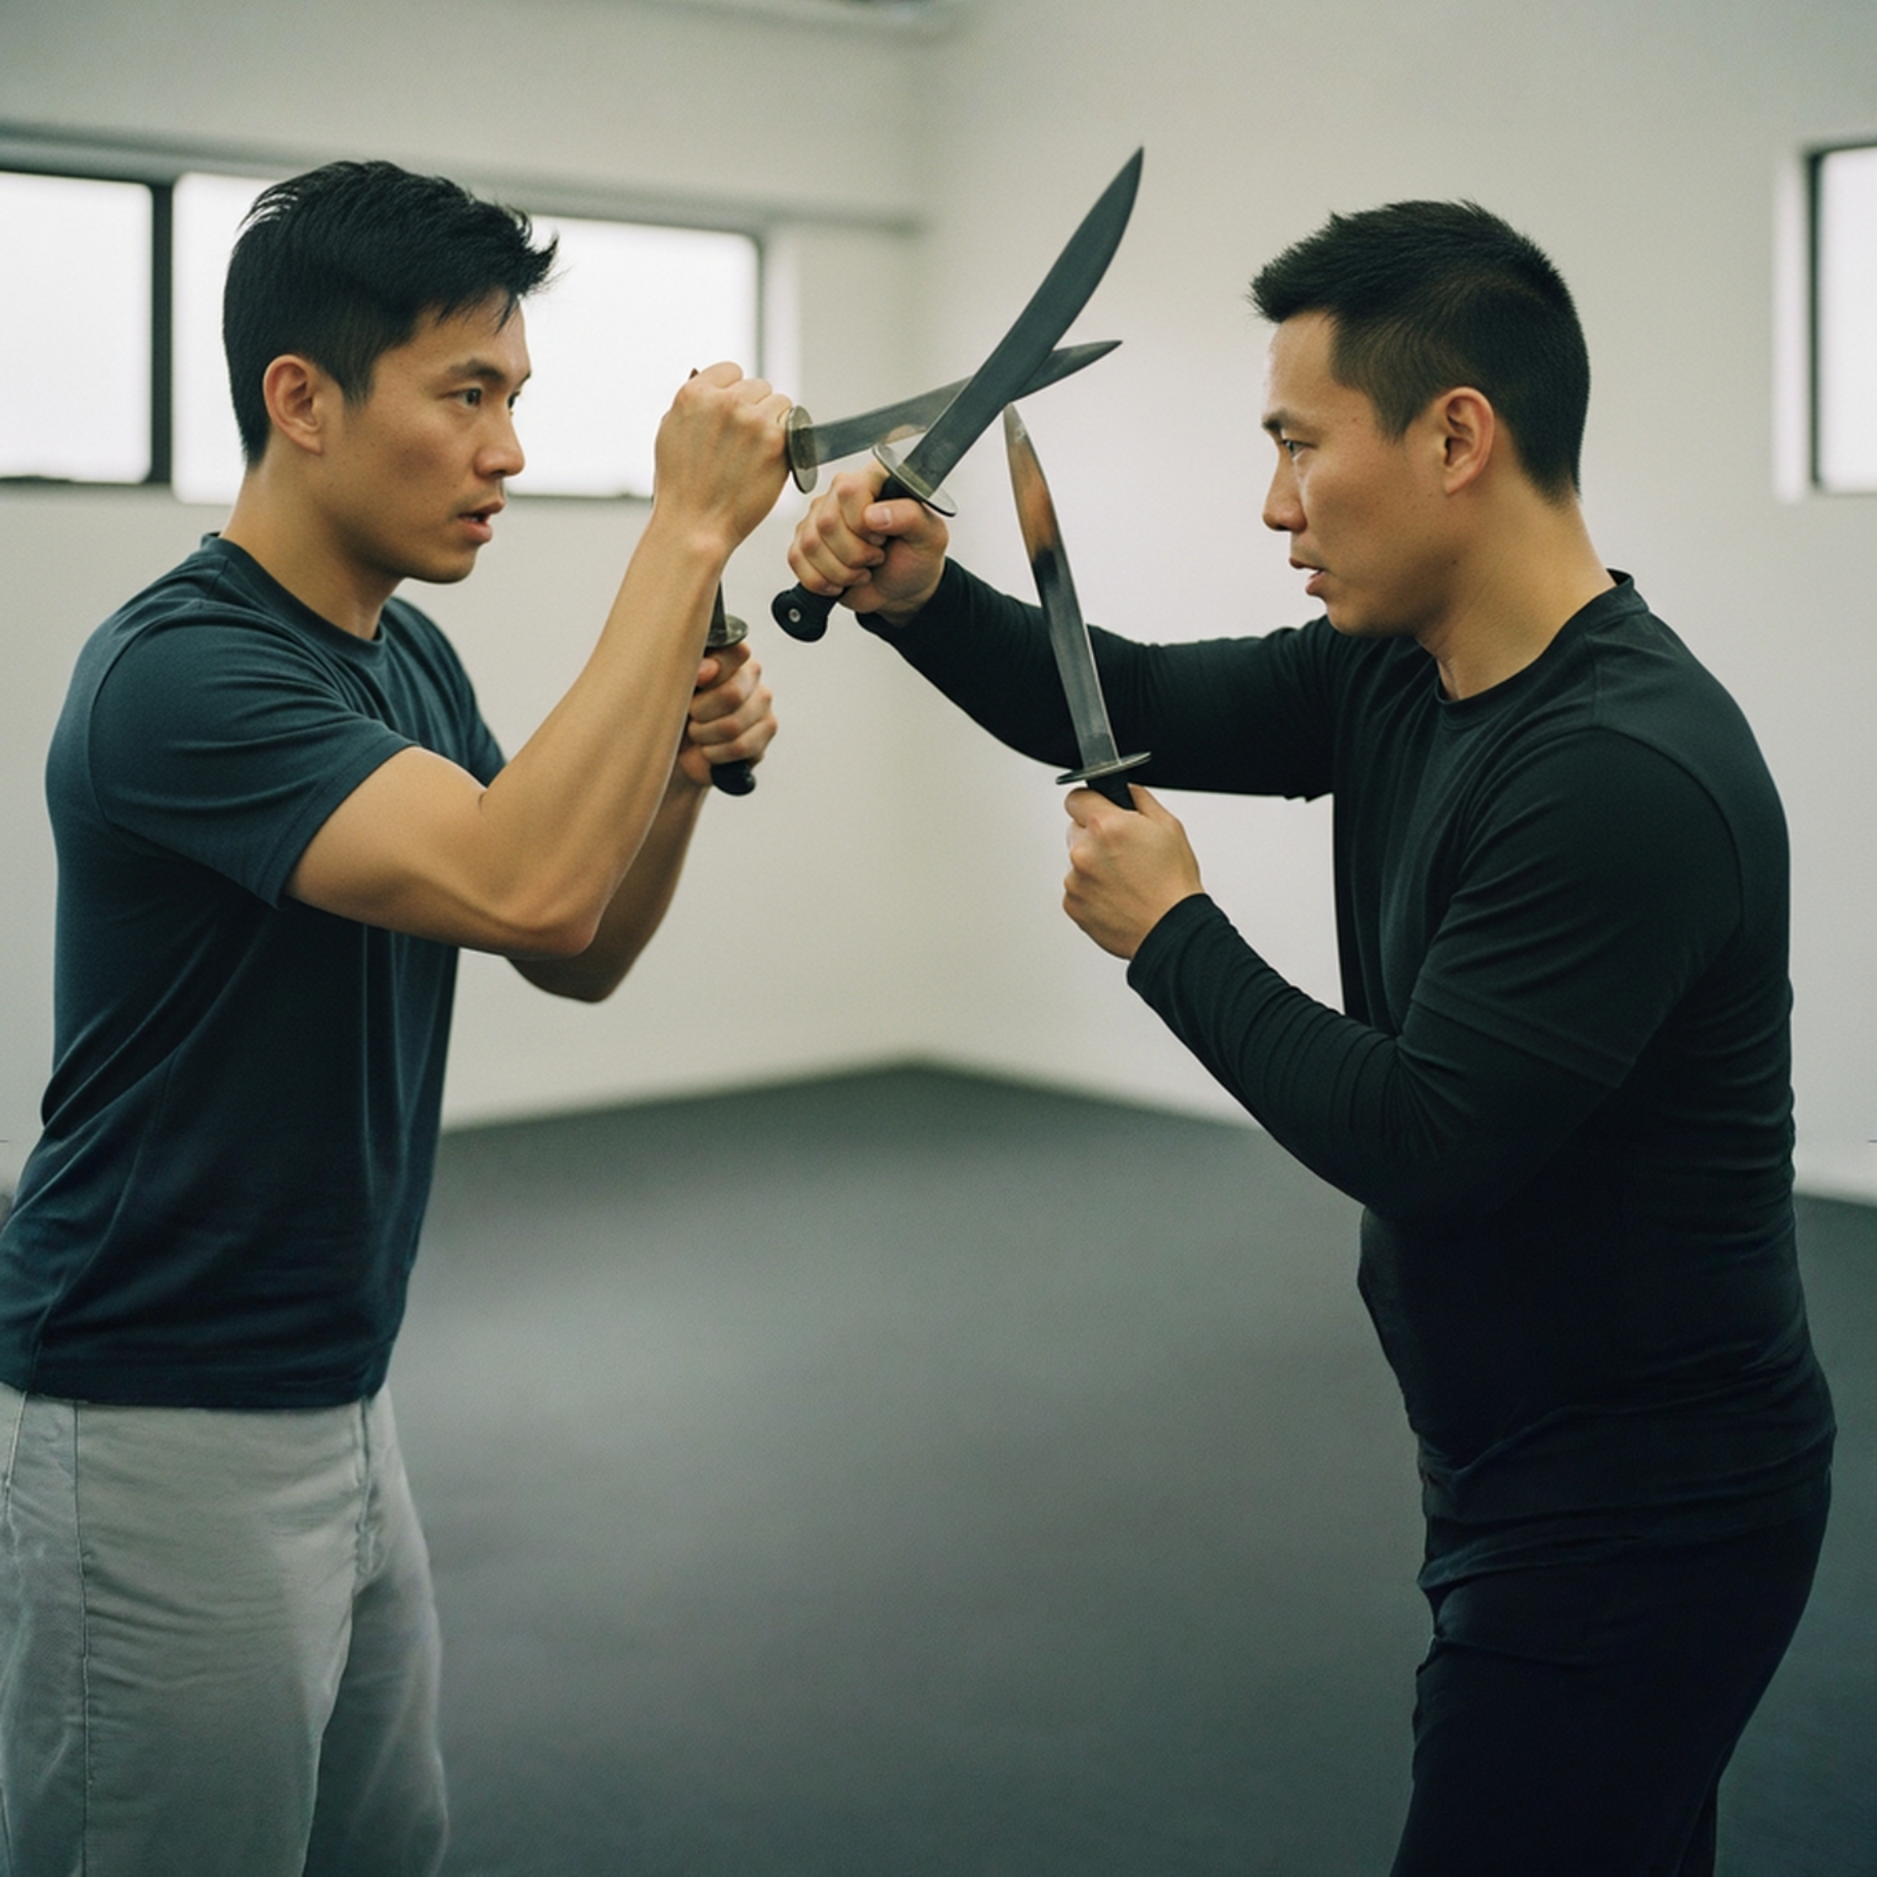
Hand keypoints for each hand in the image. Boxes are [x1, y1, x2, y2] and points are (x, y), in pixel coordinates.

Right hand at [653, 362, 793, 554]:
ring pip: (780, 402)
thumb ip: (695, 405)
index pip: (731, 371)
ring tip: (759, 450)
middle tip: (746, 440)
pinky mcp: (776, 442)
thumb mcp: (671, 432)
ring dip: (775, 421)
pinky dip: (790, 439)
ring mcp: (752, 420)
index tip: (734, 414)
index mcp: (694, 394)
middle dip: (755, 408)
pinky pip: (795, 424)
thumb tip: (714, 388)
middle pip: (758, 386)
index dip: (734, 392)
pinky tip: (773, 456)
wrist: (694, 525)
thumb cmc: (681, 487)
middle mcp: (725, 401)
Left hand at [676, 639, 775, 789]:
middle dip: (701, 712)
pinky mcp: (766, 730)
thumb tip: (707, 671)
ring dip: (704, 735)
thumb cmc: (671, 711)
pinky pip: (741, 746)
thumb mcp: (670, 688)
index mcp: (724, 654)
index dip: (712, 669)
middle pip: (732, 694)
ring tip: (696, 734)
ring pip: (733, 725)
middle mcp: (750, 673)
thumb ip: (688, 672)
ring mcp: (762, 702)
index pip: (735, 651)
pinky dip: (715, 753)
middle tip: (689, 716)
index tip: (695, 682)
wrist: (673, 749)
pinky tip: (707, 750)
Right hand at [786, 460, 949, 622]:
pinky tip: (841, 581)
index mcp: (873, 480)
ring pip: (810, 544)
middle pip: (827, 522)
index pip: (849, 490)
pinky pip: (797, 560)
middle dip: (855, 554)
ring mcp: (817, 518)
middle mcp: (840, 493)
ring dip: (841, 572)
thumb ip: (911, 516)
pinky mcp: (803, 544)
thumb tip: (872, 515)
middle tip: (876, 558)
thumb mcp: (929, 537)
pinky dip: (822, 581)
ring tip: (862, 571)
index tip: (882, 537)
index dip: (863, 523)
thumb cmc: (916, 558)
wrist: (901, 590)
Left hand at [1063, 783, 1204, 958]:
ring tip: (1125, 880)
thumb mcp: (1169, 827)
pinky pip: (1076, 888)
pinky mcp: (1072, 904)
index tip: (1098, 810)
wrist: (1170, 930)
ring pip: (1077, 861)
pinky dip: (1091, 890)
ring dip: (1094, 865)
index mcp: (1106, 826)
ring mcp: (1075, 880)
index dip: (1091, 802)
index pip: (1076, 797)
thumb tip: (1124, 791)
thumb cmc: (1173, 885)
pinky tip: (1117, 896)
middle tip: (1123, 852)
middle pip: (1076, 830)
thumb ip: (1139, 799)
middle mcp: (1084, 851)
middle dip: (1095, 836)